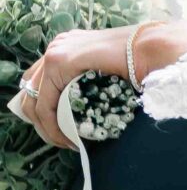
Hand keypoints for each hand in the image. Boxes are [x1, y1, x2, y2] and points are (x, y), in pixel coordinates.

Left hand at [19, 26, 136, 149]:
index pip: (42, 82)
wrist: (152, 49)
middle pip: (31, 89)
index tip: (63, 131)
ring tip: (65, 143)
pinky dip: (52, 125)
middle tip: (61, 140)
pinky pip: (45, 103)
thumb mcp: (110, 73)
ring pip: (34, 99)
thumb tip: (90, 106)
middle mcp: (57, 46)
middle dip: (42, 121)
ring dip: (47, 127)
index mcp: (69, 47)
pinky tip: (67, 138)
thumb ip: (93, 81)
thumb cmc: (142, 62)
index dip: (46, 110)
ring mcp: (55, 52)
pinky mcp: (58, 62)